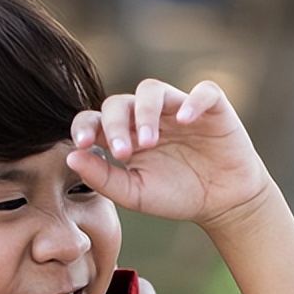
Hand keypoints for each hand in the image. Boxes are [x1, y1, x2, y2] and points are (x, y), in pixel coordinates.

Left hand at [67, 80, 276, 231]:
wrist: (222, 203)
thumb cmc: (176, 196)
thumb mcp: (135, 194)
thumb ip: (103, 178)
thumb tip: (71, 158)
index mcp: (124, 135)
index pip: (95, 119)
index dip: (84, 126)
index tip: (82, 145)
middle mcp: (147, 116)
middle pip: (119, 103)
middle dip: (116, 125)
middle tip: (122, 152)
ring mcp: (177, 108)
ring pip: (152, 90)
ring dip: (145, 112)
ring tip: (149, 141)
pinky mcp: (211, 107)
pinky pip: (202, 92)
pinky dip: (192, 102)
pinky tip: (185, 121)